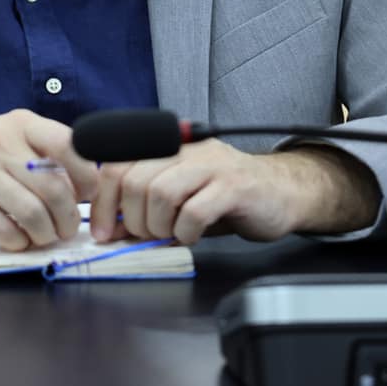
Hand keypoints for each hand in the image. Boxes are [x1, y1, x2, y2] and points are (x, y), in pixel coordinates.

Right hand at [0, 109, 100, 249]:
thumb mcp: (15, 138)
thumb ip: (49, 154)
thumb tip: (90, 187)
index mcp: (21, 124)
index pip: (68, 144)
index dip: (86, 176)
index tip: (86, 196)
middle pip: (53, 188)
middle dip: (68, 218)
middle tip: (66, 229)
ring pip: (31, 213)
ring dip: (45, 234)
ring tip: (44, 237)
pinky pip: (4, 230)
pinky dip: (19, 242)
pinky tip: (18, 239)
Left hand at [91, 141, 379, 244]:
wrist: (284, 192)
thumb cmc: (227, 196)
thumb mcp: (179, 199)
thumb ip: (144, 209)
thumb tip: (109, 230)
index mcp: (166, 148)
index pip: (116, 165)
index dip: (103, 202)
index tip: (102, 231)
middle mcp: (185, 150)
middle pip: (135, 180)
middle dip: (131, 218)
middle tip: (144, 236)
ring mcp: (211, 165)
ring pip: (160, 192)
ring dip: (157, 225)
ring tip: (169, 234)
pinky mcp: (234, 187)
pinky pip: (194, 212)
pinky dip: (185, 233)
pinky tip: (191, 237)